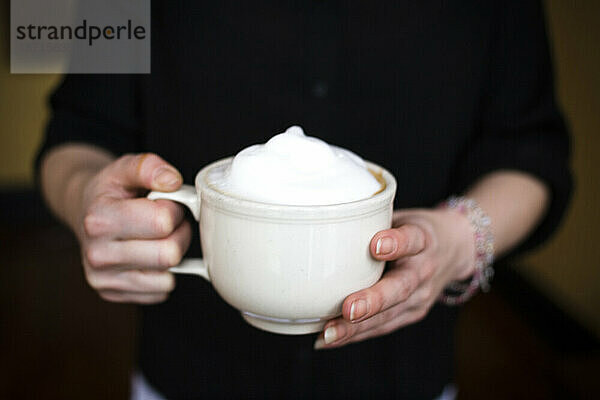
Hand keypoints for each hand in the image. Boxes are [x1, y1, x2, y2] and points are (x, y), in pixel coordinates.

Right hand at [75, 153, 191, 303]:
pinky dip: (164, 274)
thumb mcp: (125, 167)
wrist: (86, 212)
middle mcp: (96, 254)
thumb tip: (172, 181)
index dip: (175, 209)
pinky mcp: (114, 294)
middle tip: (169, 223)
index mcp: (99, 219)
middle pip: (169, 254)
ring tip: (158, 238)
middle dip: (179, 234)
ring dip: (173, 256)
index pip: (162, 222)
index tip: (166, 203)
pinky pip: (161, 292)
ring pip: (168, 278)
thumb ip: (149, 166)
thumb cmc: (112, 191)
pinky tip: (149, 256)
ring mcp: (103, 279)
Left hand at [314, 208, 475, 348]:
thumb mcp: (402, 216)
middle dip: (373, 301)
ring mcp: (421, 296)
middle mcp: (424, 269)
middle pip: (401, 287)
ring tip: (329, 333)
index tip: (375, 246)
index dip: (396, 243)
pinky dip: (355, 334)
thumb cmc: (415, 229)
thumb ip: (371, 221)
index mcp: (423, 238)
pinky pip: (382, 327)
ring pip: (389, 315)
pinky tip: (329, 339)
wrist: (454, 249)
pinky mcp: (412, 314)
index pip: (412, 238)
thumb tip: (324, 218)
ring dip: (356, 327)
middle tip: (348, 309)